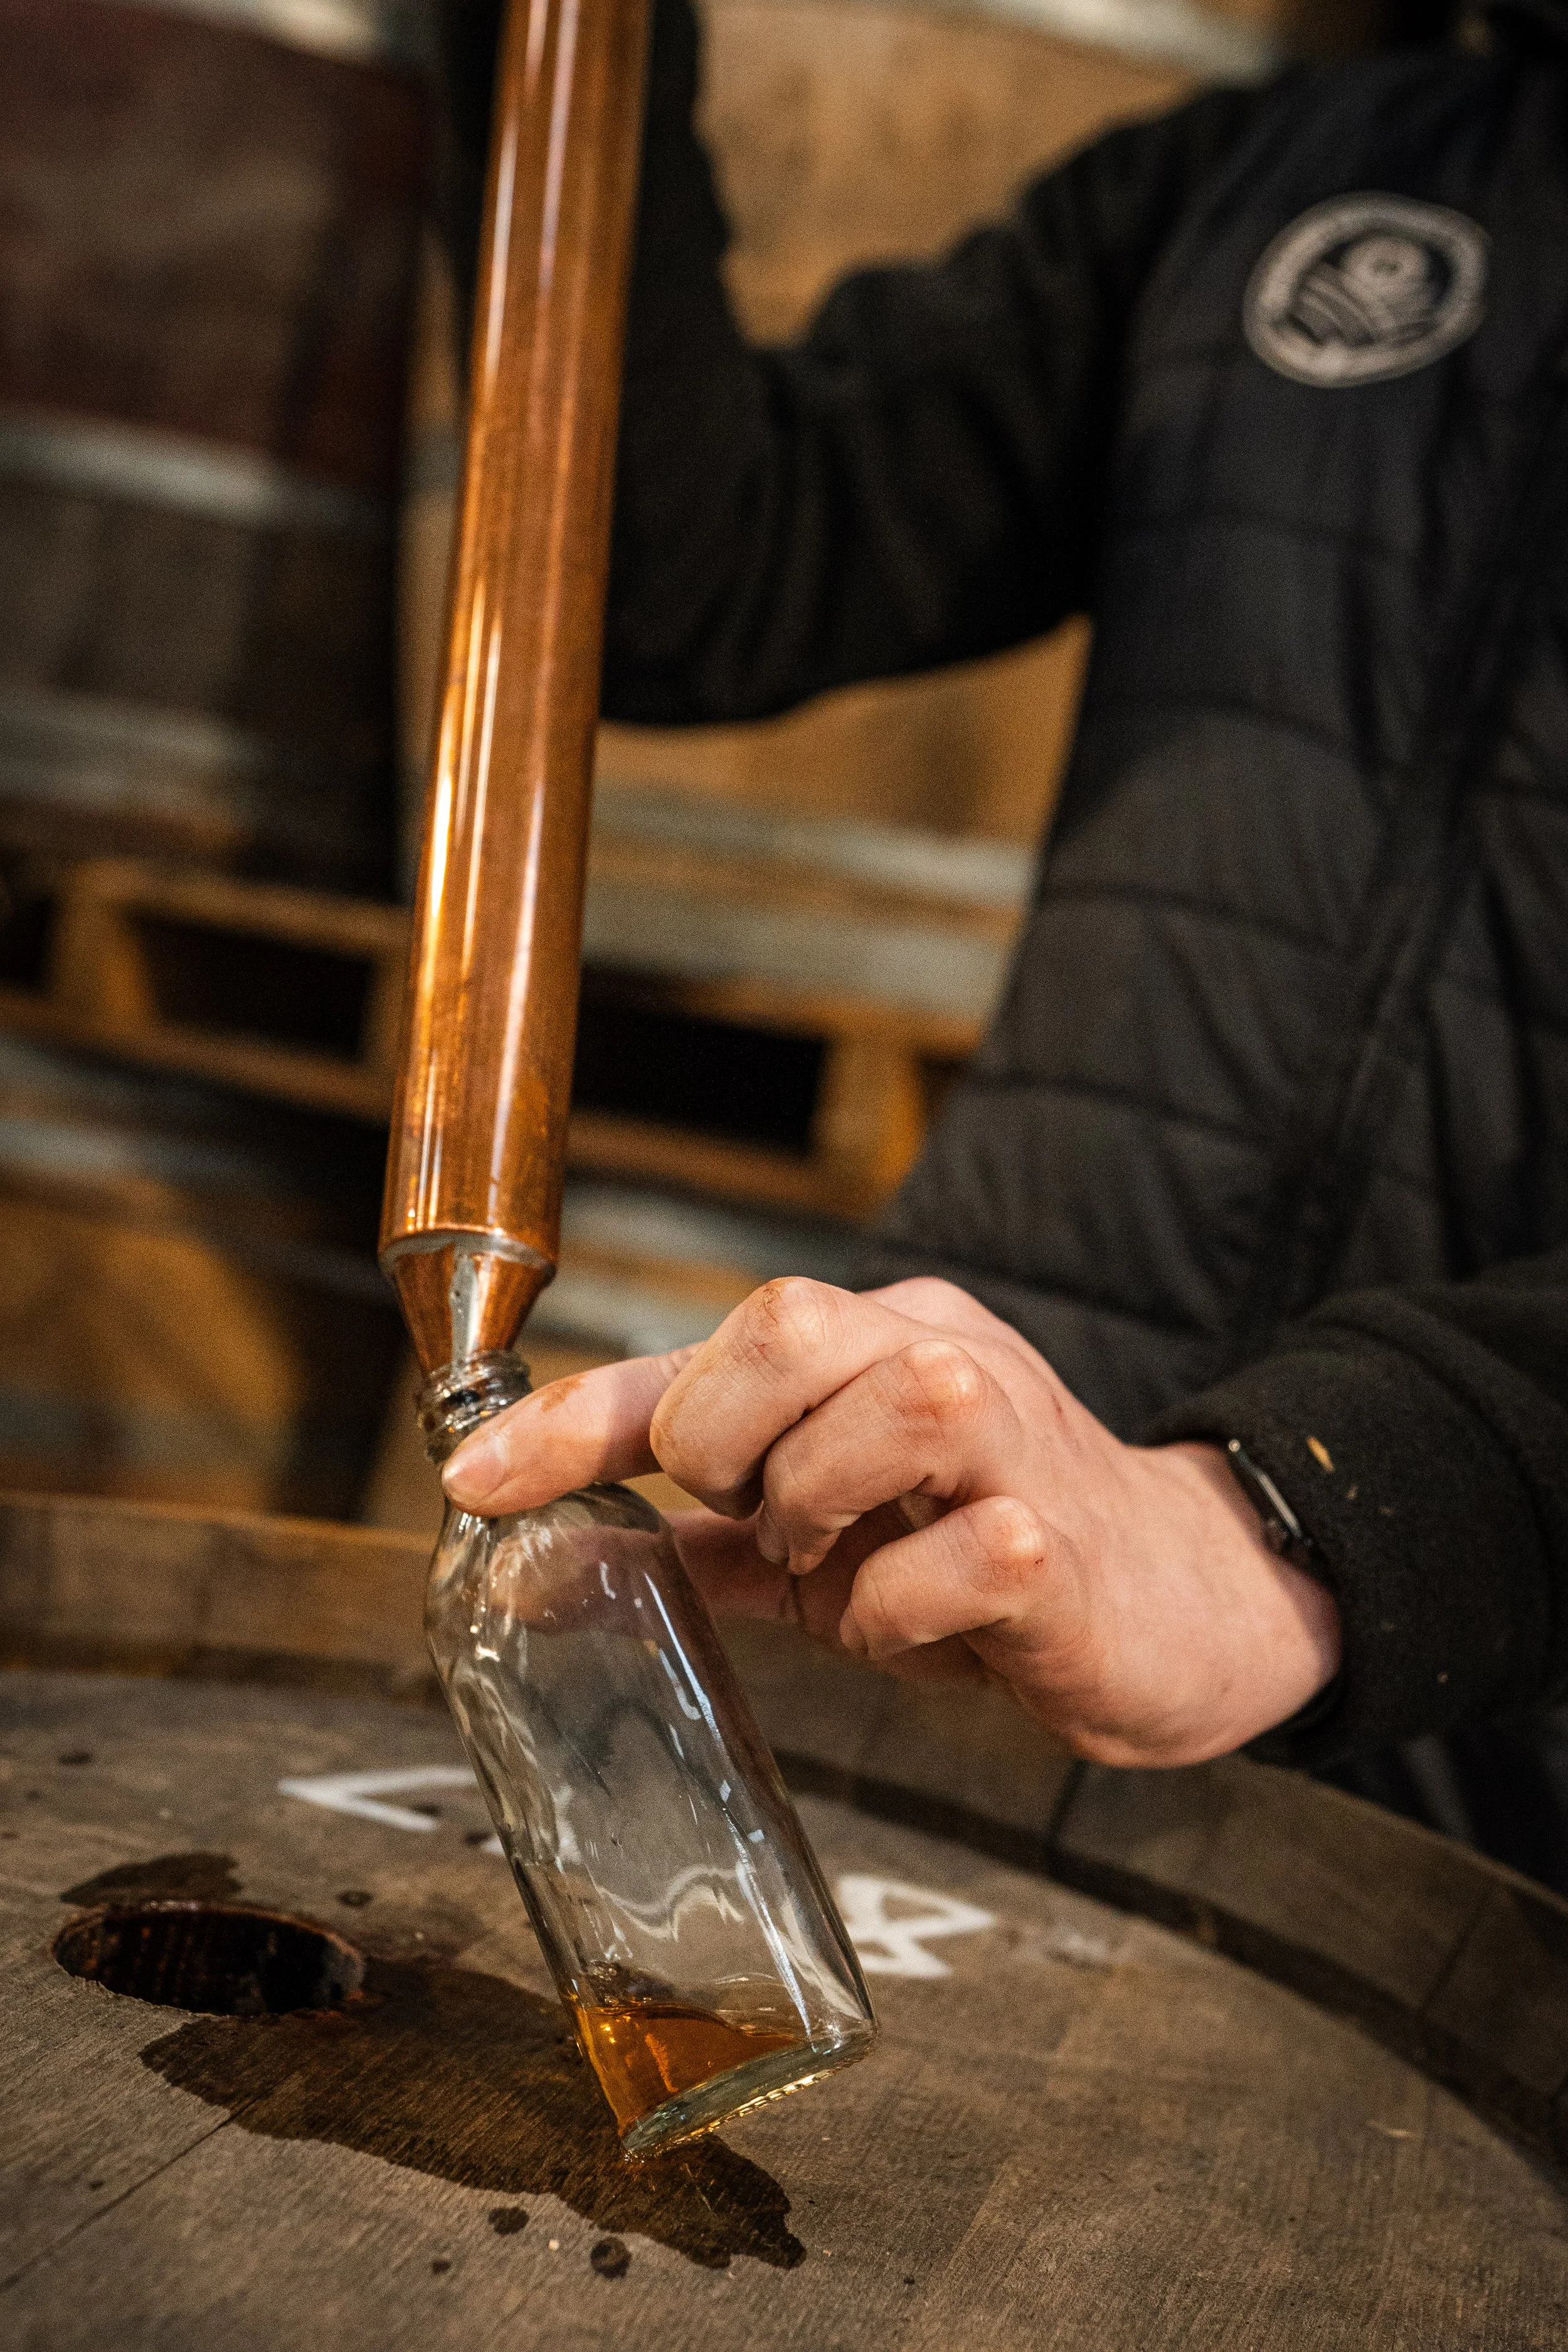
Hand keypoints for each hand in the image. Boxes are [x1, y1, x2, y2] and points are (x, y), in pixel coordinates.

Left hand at [442, 1277, 1340, 1765]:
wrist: (1182, 1606)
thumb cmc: (985, 1557)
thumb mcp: (821, 1544)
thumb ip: (694, 1542)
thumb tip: (532, 1560)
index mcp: (879, 1338)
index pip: (708, 1343)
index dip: (582, 1415)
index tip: (475, 1478)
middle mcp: (949, 1357)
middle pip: (794, 1319)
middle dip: (720, 1433)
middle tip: (741, 1515)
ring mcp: (1020, 1441)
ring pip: (894, 1402)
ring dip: (819, 1509)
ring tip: (833, 1569)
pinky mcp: (1069, 1544)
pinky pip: (971, 1550)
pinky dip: (907, 1606)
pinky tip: (920, 1624)